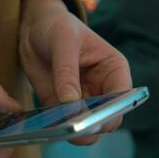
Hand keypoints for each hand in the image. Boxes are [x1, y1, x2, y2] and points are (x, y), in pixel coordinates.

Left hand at [20, 0, 131, 144]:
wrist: (35, 28)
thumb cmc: (58, 26)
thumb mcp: (63, 42)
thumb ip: (67, 72)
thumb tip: (71, 103)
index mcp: (113, 69)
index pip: (123, 97)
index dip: (113, 111)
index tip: (95, 119)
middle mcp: (102, 88)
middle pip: (106, 117)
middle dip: (93, 125)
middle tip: (76, 127)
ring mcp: (82, 99)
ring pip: (86, 125)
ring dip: (75, 131)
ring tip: (61, 129)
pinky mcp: (61, 105)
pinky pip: (63, 123)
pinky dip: (57, 128)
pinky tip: (48, 127)